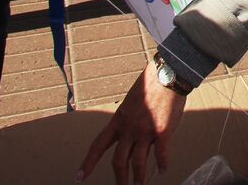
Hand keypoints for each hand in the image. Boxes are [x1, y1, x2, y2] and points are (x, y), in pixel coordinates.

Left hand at [78, 64, 185, 184]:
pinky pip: (161, 154)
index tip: (80, 176)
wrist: (167, 74)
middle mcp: (129, 129)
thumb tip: (130, 133)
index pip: (98, 145)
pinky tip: (163, 170)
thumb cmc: (151, 84)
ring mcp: (145, 131)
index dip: (88, 163)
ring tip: (140, 184)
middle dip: (120, 177)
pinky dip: (162, 164)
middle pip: (119, 160)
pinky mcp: (162, 131)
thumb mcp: (131, 101)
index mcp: (118, 120)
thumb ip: (128, 118)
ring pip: (138, 162)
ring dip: (139, 176)